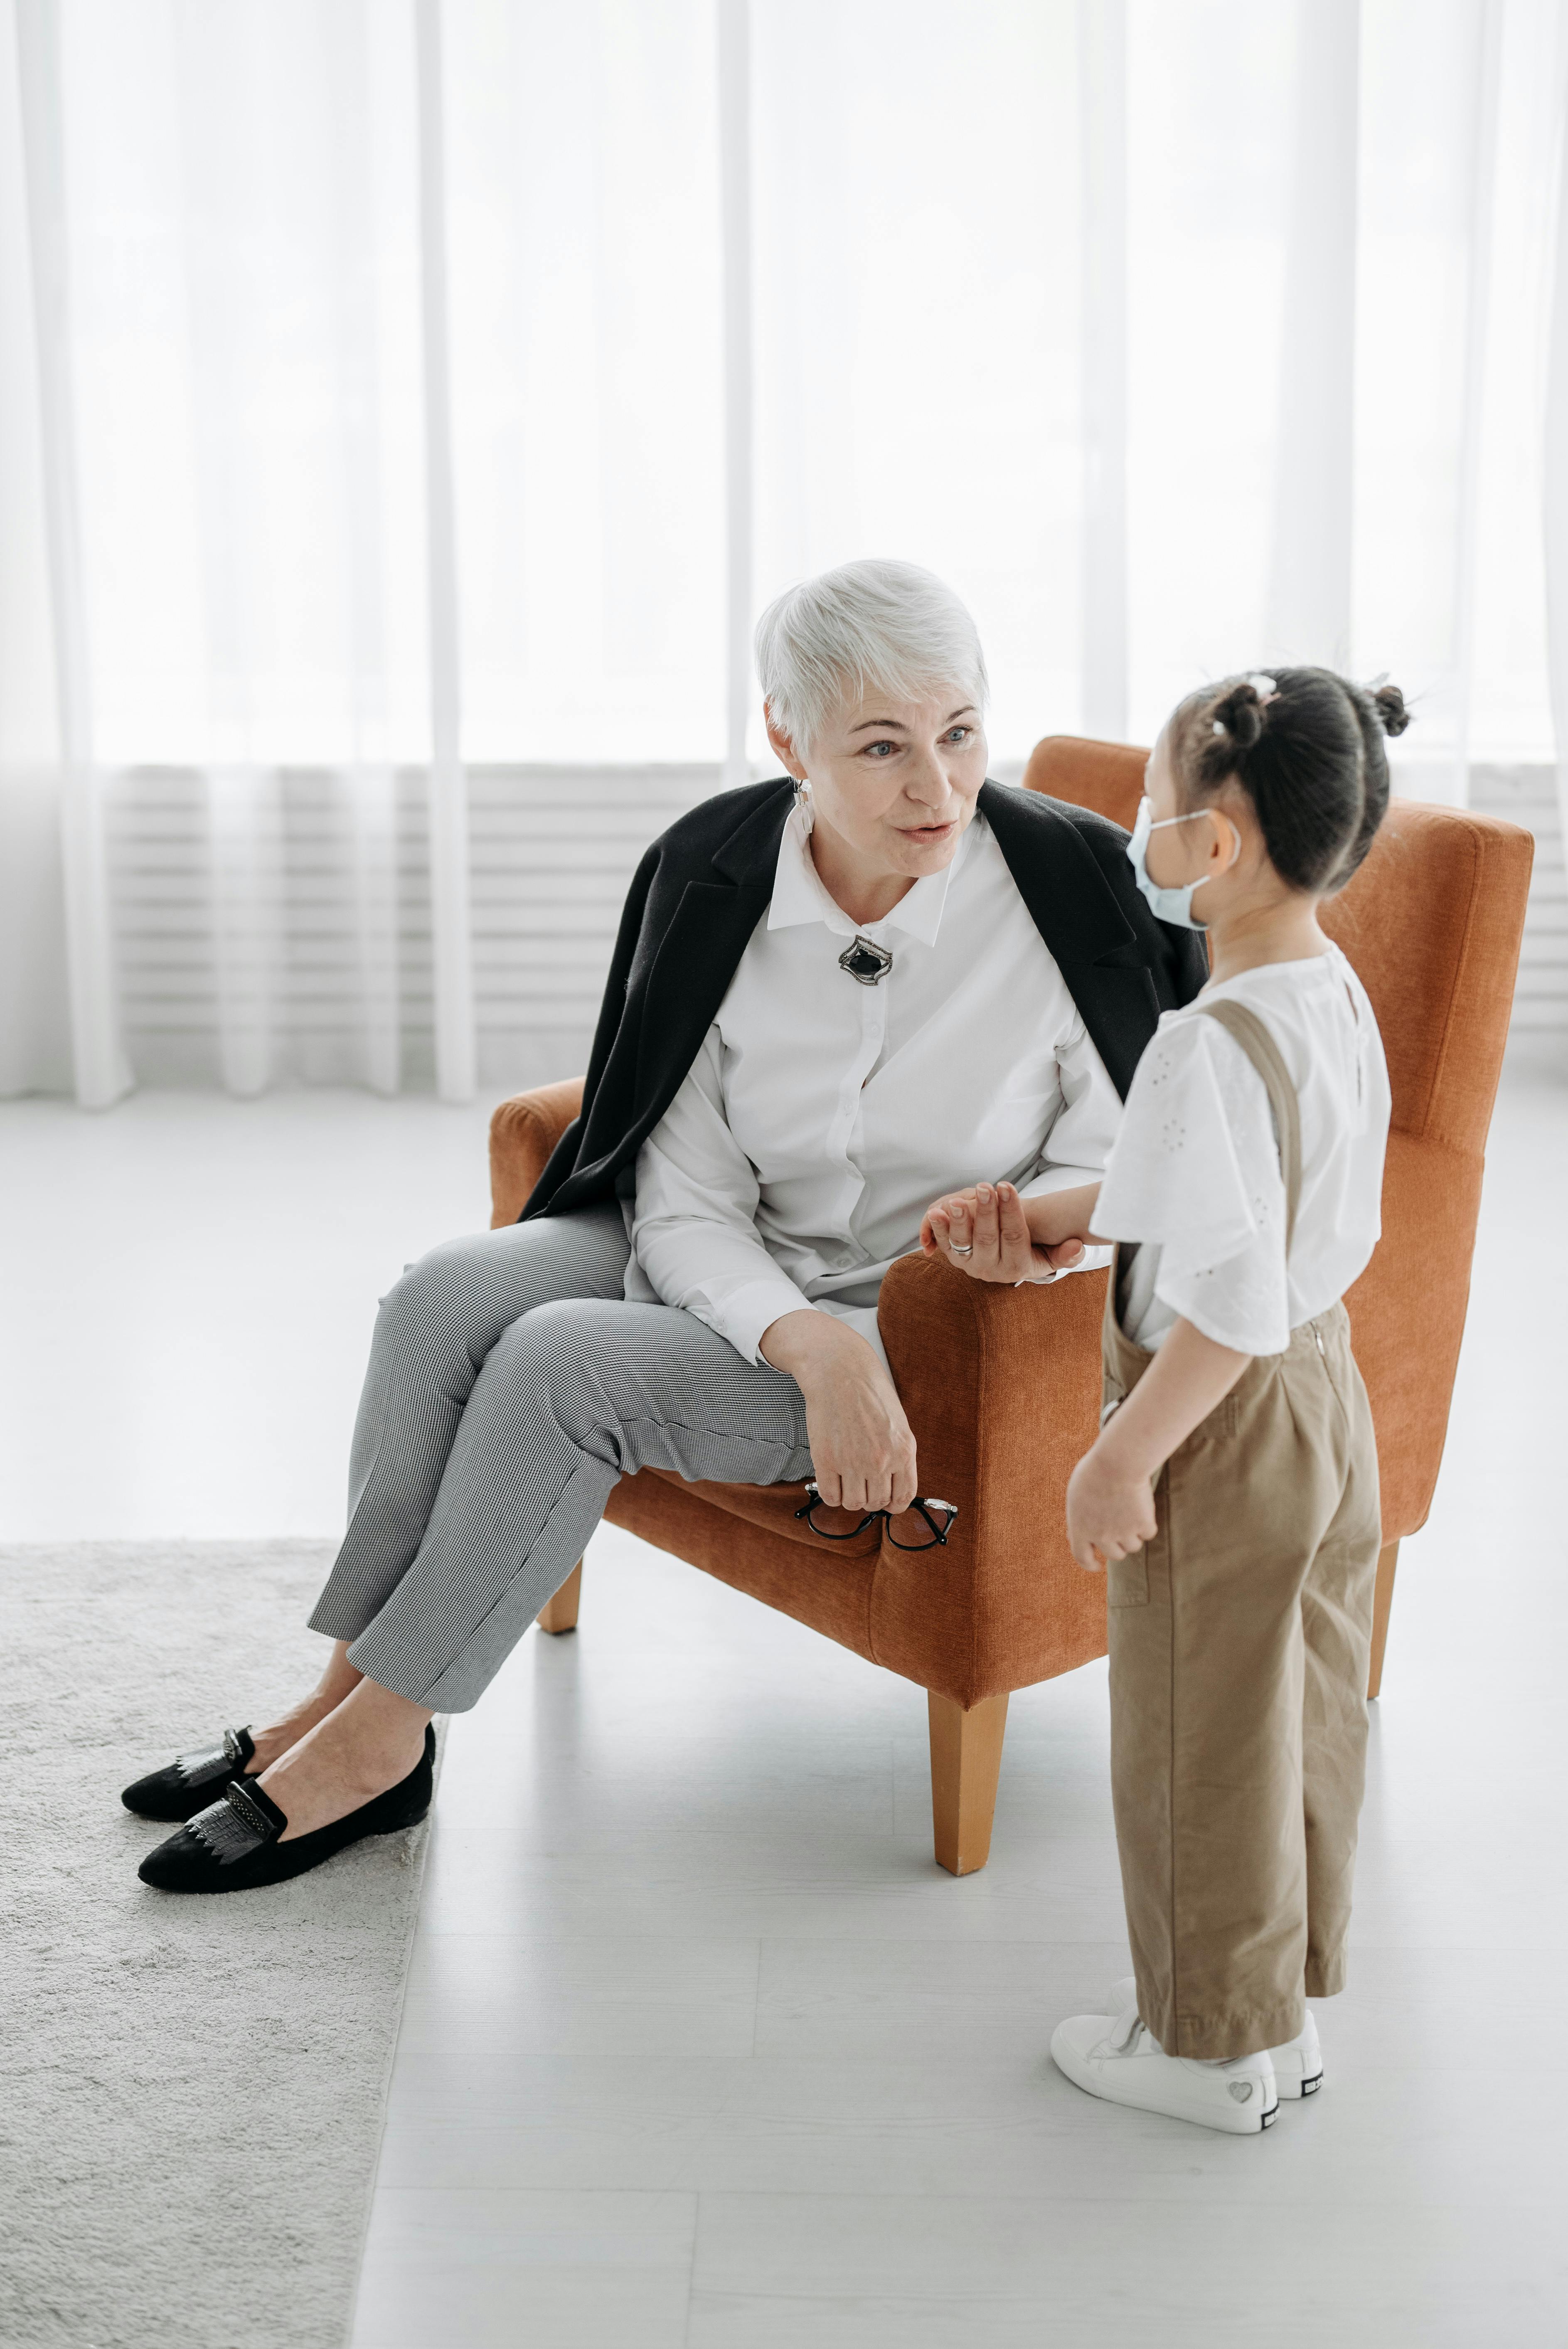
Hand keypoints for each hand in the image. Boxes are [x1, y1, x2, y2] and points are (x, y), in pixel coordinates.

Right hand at [758, 1310, 917, 1513]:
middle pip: (876, 1503)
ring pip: (853, 1504)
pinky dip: (831, 1494)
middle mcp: (881, 1461)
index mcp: (903, 1451)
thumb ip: (898, 1454)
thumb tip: (893, 1486)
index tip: (885, 1500)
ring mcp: (853, 1462)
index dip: (892, 1503)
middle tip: (861, 1482)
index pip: (903, 1498)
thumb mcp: (897, 1423)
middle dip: (869, 1497)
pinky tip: (832, 1480)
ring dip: (849, 1497)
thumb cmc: (869, 1392)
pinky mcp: (826, 1460)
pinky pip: (830, 1496)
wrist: (840, 1371)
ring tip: (846, 1479)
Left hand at [920, 1181, 1085, 1284]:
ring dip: (959, 1221)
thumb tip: (1077, 1246)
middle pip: (988, 1237)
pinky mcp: (954, 1258)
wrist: (1007, 1266)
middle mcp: (991, 1269)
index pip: (1014, 1235)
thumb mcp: (1050, 1256)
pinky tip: (935, 1212)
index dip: (1010, 1211)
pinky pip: (945, 1244)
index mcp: (1017, 1267)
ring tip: (955, 1202)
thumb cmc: (1033, 1254)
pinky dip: (939, 1229)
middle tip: (985, 1185)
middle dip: (986, 1210)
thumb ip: (1065, 1254)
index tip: (1006, 1186)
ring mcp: (970, 1265)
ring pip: (963, 1242)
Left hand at [1065, 1439, 1157, 1571]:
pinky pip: (1148, 1533)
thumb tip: (1074, 1537)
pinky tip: (1143, 1507)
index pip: (1082, 1558)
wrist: (1118, 1462)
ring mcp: (1123, 1532)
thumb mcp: (1076, 1495)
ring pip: (1133, 1546)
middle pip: (1115, 1555)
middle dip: (1118, 1545)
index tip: (1097, 1566)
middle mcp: (1101, 1536)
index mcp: (1080, 1528)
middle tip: (1121, 1529)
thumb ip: (1078, 1518)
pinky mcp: (1143, 1525)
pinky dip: (1147, 1524)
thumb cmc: (1095, 1471)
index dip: (1090, 1565)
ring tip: (1131, 1511)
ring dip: (1133, 1534)